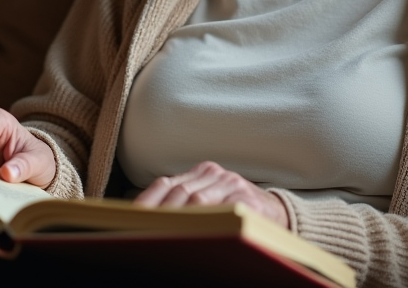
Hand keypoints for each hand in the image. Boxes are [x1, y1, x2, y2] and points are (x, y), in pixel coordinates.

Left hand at [133, 161, 289, 228]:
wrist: (277, 213)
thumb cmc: (236, 211)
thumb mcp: (209, 200)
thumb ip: (184, 202)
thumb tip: (146, 219)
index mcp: (201, 172)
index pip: (165, 184)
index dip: (146, 202)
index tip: (130, 219)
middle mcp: (215, 174)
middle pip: (178, 192)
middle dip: (160, 215)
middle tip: (144, 232)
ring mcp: (232, 185)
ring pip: (197, 200)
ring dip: (179, 220)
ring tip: (163, 235)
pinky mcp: (248, 200)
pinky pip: (221, 211)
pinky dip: (206, 222)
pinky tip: (195, 233)